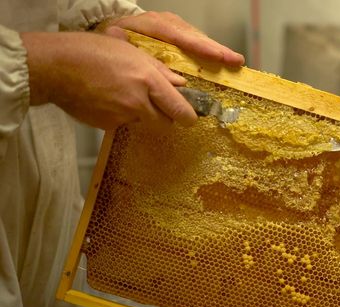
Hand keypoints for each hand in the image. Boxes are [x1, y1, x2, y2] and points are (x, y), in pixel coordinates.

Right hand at [21, 31, 196, 131]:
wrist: (56, 68)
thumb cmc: (91, 53)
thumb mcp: (130, 52)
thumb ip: (159, 70)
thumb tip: (179, 83)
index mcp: (147, 81)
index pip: (179, 109)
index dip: (188, 116)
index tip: (190, 117)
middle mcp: (137, 102)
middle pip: (165, 122)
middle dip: (165, 115)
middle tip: (156, 103)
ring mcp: (122, 117)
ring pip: (143, 122)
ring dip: (140, 113)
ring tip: (122, 93)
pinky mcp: (107, 126)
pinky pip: (123, 124)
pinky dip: (120, 115)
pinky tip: (107, 100)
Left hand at [100, 11, 244, 65]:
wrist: (113, 30)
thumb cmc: (116, 40)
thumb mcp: (114, 42)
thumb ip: (127, 48)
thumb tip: (148, 61)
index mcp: (152, 25)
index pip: (178, 35)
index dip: (198, 46)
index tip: (216, 56)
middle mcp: (167, 23)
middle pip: (195, 36)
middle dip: (216, 49)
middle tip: (235, 60)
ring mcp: (175, 27)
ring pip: (199, 39)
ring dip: (218, 51)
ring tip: (235, 62)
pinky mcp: (179, 34)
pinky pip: (197, 43)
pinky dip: (211, 52)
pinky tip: (224, 61)